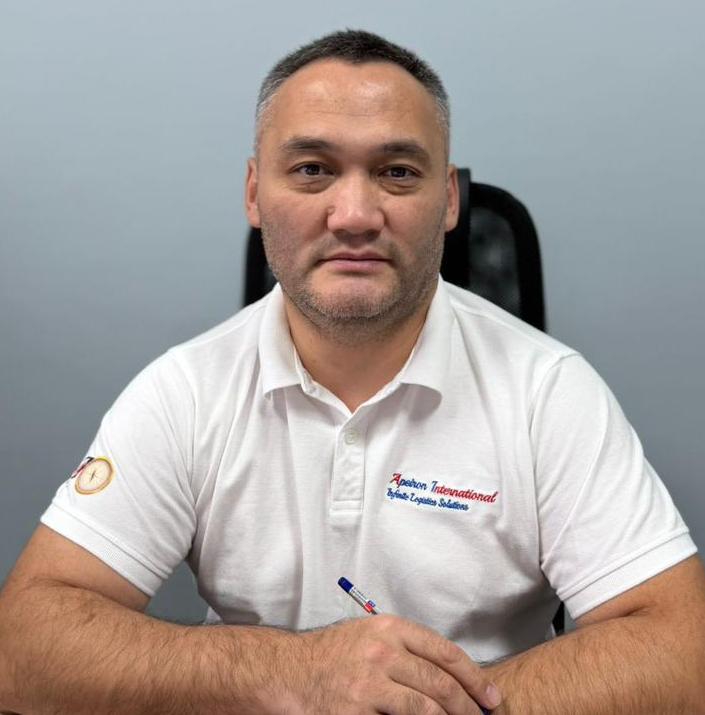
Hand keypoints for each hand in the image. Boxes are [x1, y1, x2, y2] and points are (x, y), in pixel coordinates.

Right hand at [288, 615, 501, 713]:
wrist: (291, 672)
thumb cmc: (334, 654)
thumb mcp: (370, 634)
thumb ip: (405, 647)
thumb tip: (448, 673)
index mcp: (389, 628)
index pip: (445, 651)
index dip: (474, 676)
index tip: (491, 695)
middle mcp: (382, 652)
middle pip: (440, 683)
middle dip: (468, 706)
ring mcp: (369, 683)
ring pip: (425, 708)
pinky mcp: (357, 711)